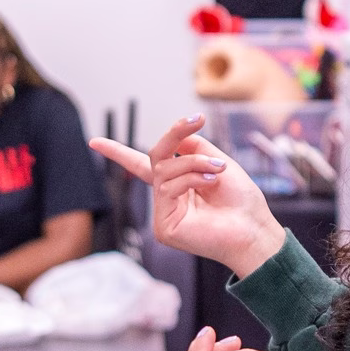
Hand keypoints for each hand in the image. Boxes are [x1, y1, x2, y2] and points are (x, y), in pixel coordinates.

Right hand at [91, 116, 285, 276]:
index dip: (118, 153)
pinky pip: (168, 188)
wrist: (254, 229)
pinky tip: (210, 183)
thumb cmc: (242, 202)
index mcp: (179, 184)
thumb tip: (179, 137)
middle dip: (173, 135)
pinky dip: (191, 178)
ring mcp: (164, 213)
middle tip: (195, 120)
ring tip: (219, 169)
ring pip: (164, 170)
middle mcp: (168, 197)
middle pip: (154, 158)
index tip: (94, 142)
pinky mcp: (164, 227)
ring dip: (194, 162)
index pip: (143, 165)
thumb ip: (196, 147)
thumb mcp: (219, 161)